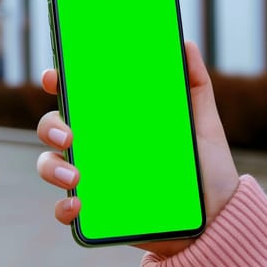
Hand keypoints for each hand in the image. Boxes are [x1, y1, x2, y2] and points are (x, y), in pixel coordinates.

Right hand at [36, 42, 238, 256]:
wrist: (215, 222)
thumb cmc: (205, 169)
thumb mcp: (203, 124)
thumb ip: (195, 86)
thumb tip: (185, 44)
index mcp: (115, 122)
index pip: (79, 98)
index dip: (58, 83)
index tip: (54, 77)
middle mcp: (98, 147)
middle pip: (55, 127)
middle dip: (51, 126)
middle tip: (69, 134)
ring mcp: (94, 178)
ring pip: (51, 165)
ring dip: (51, 167)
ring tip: (75, 177)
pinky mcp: (96, 211)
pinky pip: (66, 208)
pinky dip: (64, 208)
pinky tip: (78, 205)